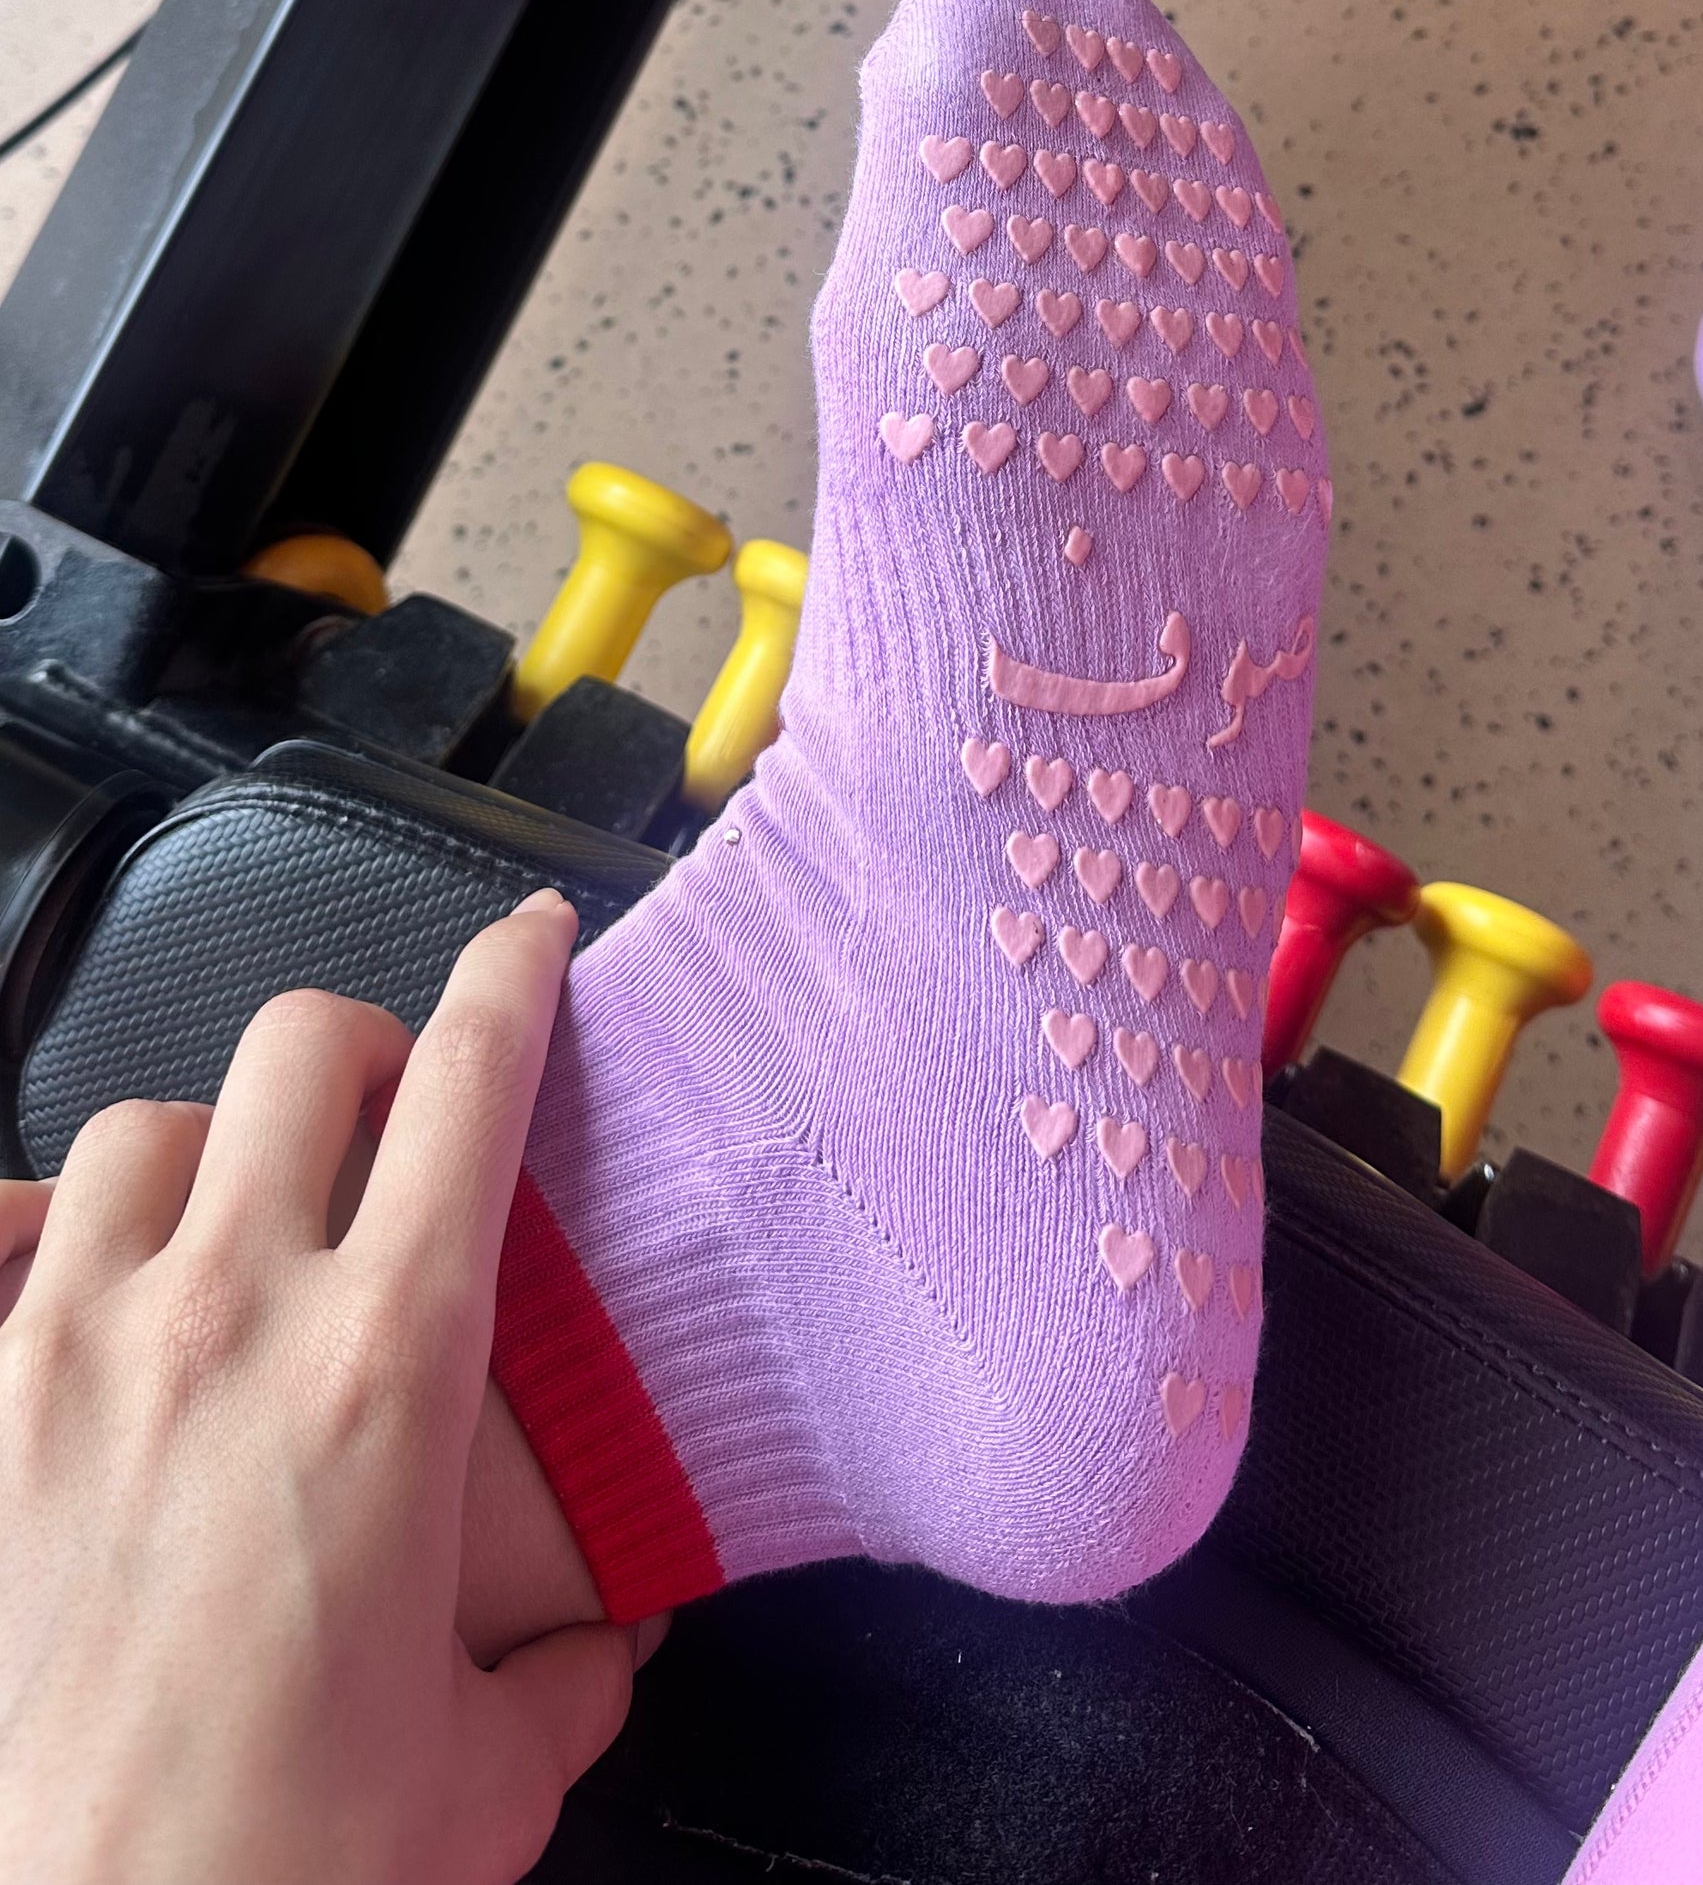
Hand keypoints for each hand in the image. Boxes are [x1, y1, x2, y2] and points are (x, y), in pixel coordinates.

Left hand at [0, 893, 642, 1884]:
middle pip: (302, 1048)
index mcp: (385, 1373)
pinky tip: (68, 1276)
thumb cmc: (268, 1871)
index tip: (533, 944)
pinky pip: (4, 1232)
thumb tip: (608, 1641)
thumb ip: (564, 1677)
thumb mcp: (481, 1779)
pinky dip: (41, 1232)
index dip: (516, 979)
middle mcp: (228, 1316)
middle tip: (387, 1117)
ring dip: (209, 1146)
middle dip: (364, 1051)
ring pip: (145, 1123)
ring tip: (232, 1215)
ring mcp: (76, 1349)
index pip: (472, 1085)